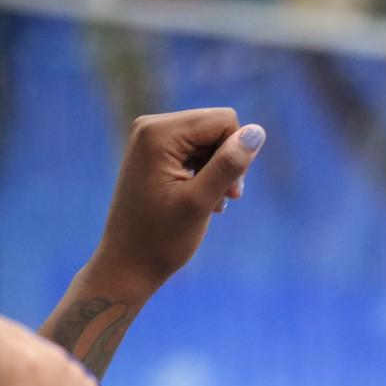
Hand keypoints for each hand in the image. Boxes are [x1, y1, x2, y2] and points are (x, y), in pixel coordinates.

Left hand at [91, 108, 265, 292]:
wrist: (127, 265)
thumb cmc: (161, 239)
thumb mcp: (201, 202)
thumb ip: (229, 165)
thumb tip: (257, 132)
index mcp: (159, 133)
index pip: (224, 120)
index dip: (235, 153)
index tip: (227, 189)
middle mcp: (151, 126)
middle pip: (216, 126)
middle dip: (227, 161)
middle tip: (224, 198)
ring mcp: (152, 139)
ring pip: (210, 140)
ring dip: (219, 171)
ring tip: (214, 202)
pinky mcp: (155, 153)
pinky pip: (196, 150)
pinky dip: (206, 173)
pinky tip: (203, 199)